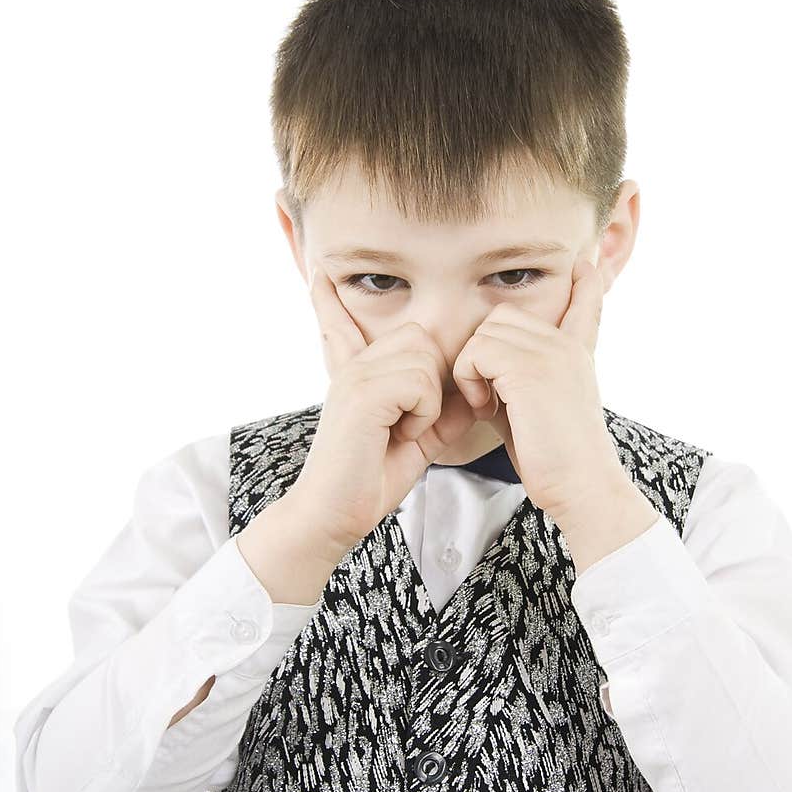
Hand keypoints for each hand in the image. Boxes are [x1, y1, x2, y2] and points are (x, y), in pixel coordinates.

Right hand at [294, 266, 488, 557]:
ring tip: (405, 430)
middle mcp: (353, 365)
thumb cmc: (371, 478)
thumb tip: (472, 390)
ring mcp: (355, 377)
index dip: (329, 299)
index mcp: (359, 370)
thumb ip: (440, 408)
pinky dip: (423, 413)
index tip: (318, 275)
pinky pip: (419, 382)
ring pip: (424, 356)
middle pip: (420, 336)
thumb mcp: (418, 436)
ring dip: (429, 399)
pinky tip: (401, 435)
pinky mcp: (362, 396)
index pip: (343, 321)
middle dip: (435, 376)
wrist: (334, 515)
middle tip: (417, 420)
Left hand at [451, 257, 625, 527]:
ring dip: (473, 368)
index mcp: (576, 355)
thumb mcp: (536, 411)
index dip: (584, 286)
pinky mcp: (531, 368)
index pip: (585, 305)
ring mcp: (552, 352)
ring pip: (485, 331)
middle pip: (501, 316)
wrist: (581, 487)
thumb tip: (481, 374)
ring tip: (488, 405)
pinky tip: (486, 409)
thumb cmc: (555, 462)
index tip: (585, 267)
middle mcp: (567, 346)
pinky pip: (476, 352)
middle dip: (481, 353)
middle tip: (488, 398)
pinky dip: (469, 381)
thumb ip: (515, 383)